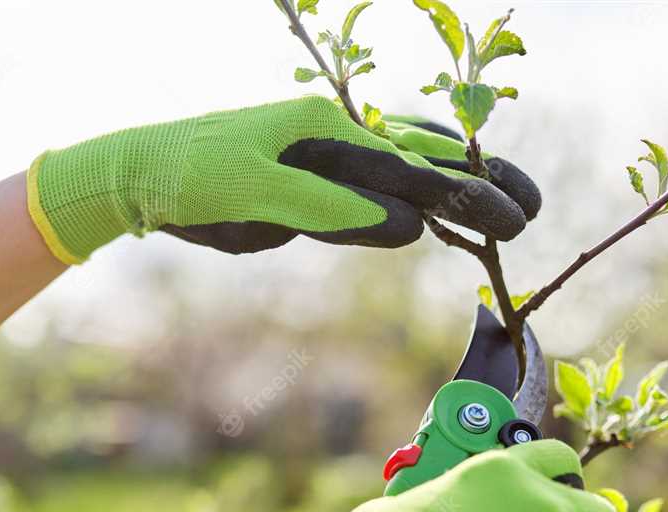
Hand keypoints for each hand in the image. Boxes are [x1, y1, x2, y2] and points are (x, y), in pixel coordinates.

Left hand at [26, 96, 539, 260]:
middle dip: (478, 184)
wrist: (138, 175)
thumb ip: (330, 209)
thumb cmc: (188, 179)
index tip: (513, 217)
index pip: (411, 169)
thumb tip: (408, 226)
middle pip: (422, 158)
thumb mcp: (253, 195)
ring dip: (455, 185)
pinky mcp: (311, 180)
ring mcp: (324, 155)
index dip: (467, 195)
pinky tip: (434, 206)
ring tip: (506, 201)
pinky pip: (373, 186)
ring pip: (405, 168)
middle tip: (529, 211)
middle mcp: (333, 134)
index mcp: (326, 129)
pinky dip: (412, 193)